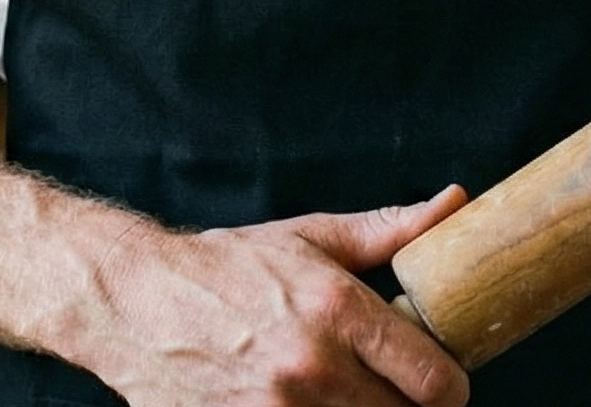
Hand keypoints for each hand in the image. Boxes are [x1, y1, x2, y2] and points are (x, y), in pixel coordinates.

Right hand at [93, 186, 469, 406]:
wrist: (138, 301)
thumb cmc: (228, 267)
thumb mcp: (310, 238)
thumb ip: (387, 232)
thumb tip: (453, 203)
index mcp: (337, 308)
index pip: (435, 381)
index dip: (448, 385)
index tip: (437, 378)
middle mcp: (315, 366)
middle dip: (405, 404)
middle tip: (389, 383)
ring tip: (345, 392)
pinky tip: (308, 404)